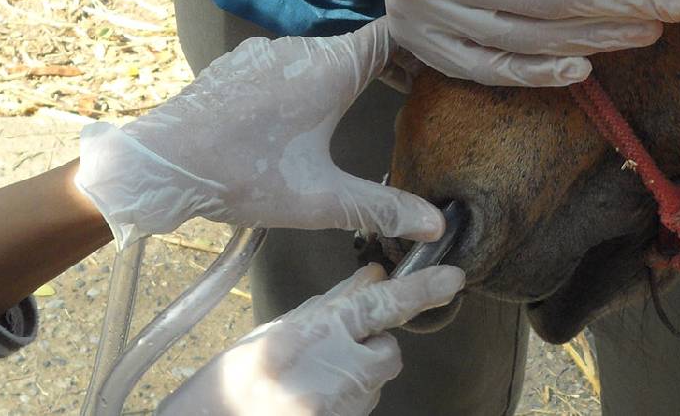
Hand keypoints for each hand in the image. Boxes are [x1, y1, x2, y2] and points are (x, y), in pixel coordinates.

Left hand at [74, 19, 441, 247]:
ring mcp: (265, 52)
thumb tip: (435, 226)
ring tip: (357, 110)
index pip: (394, 36)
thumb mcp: (320, 200)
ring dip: (344, 77)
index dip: (424, 47)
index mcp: (330, 67)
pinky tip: (298, 119)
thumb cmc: (243, 175)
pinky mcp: (237, 65)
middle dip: (390, 68)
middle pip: (360, 46)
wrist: (158, 164)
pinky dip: (305, 82)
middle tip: (415, 96)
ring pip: (320, 56)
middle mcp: (300, 47)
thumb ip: (381, 209)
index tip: (443, 67)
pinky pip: (286, 64)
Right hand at [160, 264, 463, 415]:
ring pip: (375, 382)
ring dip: (356, 376)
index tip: (453, 279)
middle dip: (373, 346)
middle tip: (333, 351)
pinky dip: (344, 401)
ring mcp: (338, 408)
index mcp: (310, 336)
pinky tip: (308, 401)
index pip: (380, 304)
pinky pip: (360, 407)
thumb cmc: (227, 387)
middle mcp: (330, 373)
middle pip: (388, 350)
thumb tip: (372, 276)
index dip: (420, 290)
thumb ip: (328, 305)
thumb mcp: (271, 332)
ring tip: (307, 383)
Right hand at [356, 0, 679, 86]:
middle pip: (540, 3)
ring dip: (592, 39)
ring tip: (647, 30)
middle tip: (676, 5)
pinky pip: (485, 68)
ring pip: (522, 40)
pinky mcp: (421, 37)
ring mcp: (420, 14)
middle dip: (616, 5)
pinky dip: (536, 74)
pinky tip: (583, 69)